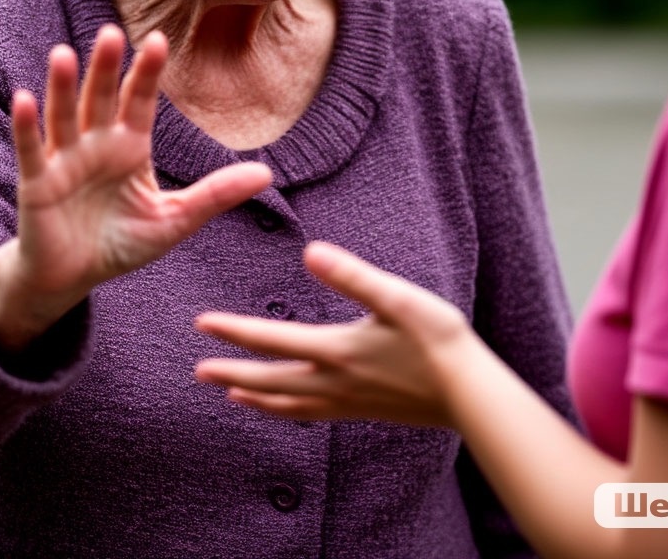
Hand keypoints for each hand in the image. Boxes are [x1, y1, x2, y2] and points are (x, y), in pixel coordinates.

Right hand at [0, 23, 271, 348]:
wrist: (72, 277)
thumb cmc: (122, 242)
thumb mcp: (174, 220)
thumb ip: (215, 195)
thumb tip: (267, 174)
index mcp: (131, 146)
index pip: (140, 101)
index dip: (147, 72)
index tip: (159, 39)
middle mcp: (96, 144)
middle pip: (102, 98)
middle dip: (106, 68)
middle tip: (112, 32)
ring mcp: (63, 160)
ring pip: (64, 115)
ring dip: (63, 86)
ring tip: (63, 54)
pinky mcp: (36, 184)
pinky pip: (30, 151)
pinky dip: (26, 126)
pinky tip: (24, 99)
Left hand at [194, 240, 479, 426]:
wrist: (469, 396)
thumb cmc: (437, 341)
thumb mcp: (396, 297)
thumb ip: (352, 275)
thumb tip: (310, 252)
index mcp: (337, 349)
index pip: (272, 340)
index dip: (234, 331)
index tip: (202, 324)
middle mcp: (334, 380)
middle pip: (269, 379)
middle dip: (231, 372)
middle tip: (198, 370)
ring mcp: (348, 401)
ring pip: (286, 403)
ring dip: (254, 397)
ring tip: (229, 395)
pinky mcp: (363, 411)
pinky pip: (311, 414)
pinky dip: (285, 411)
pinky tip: (286, 408)